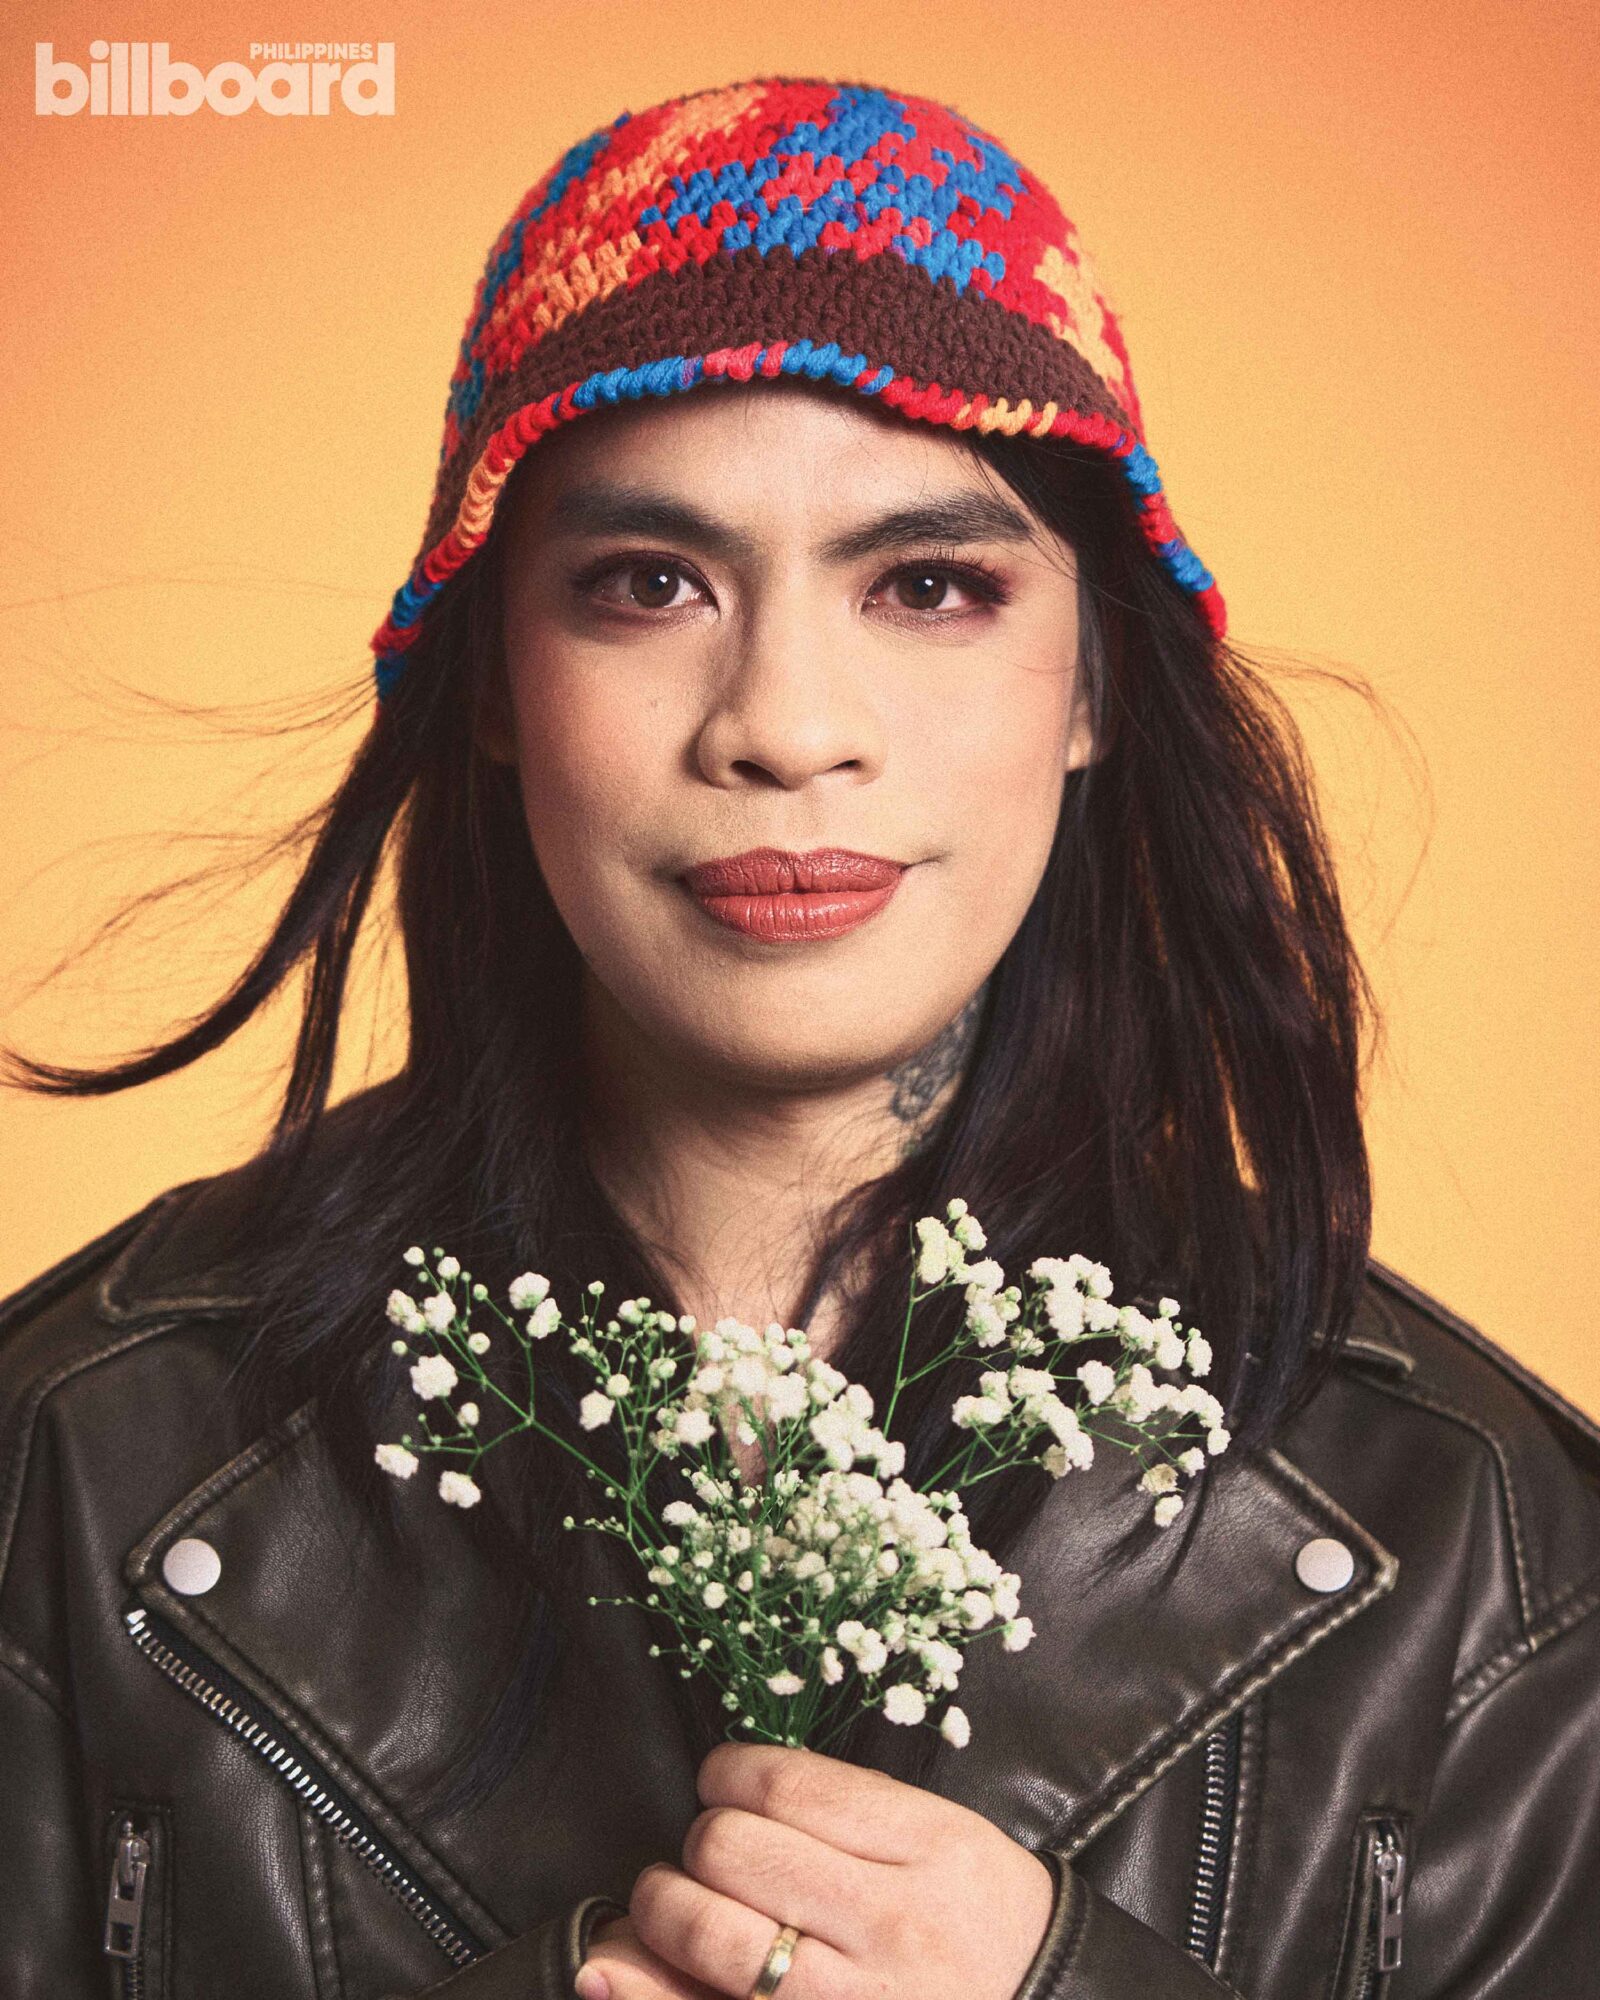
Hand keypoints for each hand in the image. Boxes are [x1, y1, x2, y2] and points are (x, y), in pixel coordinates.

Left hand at [576, 1742, 1056, 1999]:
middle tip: (713, 1856)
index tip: (723, 1782)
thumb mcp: (945, 1839)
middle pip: (732, 1850)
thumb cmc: (986, 1926)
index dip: (727, 1774)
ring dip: (664, 1910)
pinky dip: (647, 1987)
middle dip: (699, 1844)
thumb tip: (719, 1782)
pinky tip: (629, 1970)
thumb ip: (842, 1807)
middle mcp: (893, 1925)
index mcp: (929, 1848)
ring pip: (706, 1932)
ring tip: (680, 1907)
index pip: (782, 1787)